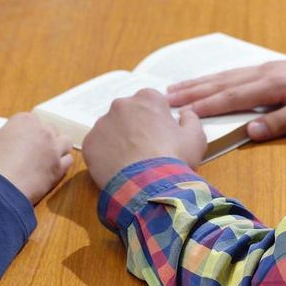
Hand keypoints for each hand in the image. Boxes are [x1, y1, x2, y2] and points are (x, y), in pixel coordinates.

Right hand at [0, 112, 73, 203]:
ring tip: (47, 159)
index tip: (21, 142)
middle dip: (45, 138)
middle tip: (35, 151)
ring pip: (65, 143)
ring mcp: (53, 149)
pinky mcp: (59, 168)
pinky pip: (68, 161)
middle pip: (51, 129)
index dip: (27, 132)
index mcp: (23, 121)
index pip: (31, 121)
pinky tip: (52, 170)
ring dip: (58, 148)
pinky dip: (62, 164)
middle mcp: (42, 131)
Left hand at [82, 89, 205, 187]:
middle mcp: (121, 104)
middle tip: (146, 150)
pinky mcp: (90, 143)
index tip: (161, 136)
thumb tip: (185, 114)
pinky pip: (97, 147)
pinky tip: (118, 169)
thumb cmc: (174, 159)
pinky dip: (105, 156)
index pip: (151, 103)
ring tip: (132, 163)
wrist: (149, 186)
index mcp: (147, 99)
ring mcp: (102, 123)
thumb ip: (191, 120)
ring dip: (119, 141)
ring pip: (111, 129)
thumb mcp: (195, 138)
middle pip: (129, 114)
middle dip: (135, 128)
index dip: (157, 120)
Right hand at [166, 46, 285, 141]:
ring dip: (202, 82)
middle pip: (222, 83)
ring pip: (228, 76)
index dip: (204, 105)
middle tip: (165, 96)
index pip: (230, 96)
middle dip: (193, 90)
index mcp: (272, 84)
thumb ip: (281, 121)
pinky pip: (238, 73)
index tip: (179, 112)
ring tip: (179, 87)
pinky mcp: (277, 69)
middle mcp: (266, 73)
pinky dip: (219, 77)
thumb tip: (249, 130)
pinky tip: (214, 80)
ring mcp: (271, 69)